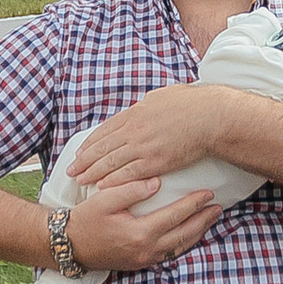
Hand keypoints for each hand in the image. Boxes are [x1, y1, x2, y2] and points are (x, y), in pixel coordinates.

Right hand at [64, 175, 222, 273]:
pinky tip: (190, 234)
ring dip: (197, 233)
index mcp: (139, 233)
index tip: (208, 192)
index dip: (193, 204)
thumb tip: (157, 183)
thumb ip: (131, 189)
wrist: (69, 246)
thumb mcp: (105, 199)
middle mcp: (146, 250)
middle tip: (218, 207)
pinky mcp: (140, 263)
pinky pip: (170, 254)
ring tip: (210, 219)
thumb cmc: (86, 220)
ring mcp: (144, 259)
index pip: (175, 216)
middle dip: (203, 220)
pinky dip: (184, 243)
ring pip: (179, 248)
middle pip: (184, 235)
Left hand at [70, 84, 227, 190]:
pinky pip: (128, 174)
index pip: (105, 130)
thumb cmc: (192, 104)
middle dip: (84, 160)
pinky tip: (102, 186)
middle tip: (72, 170)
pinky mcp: (155, 162)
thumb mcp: (162, 97)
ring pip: (110, 162)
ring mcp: (143, 146)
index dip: (90, 143)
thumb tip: (141, 107)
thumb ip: (147, 105)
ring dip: (93, 172)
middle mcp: (134, 130)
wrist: (210, 117)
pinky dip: (113, 180)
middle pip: (102, 147)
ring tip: (81, 180)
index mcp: (136, 113)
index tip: (80, 151)